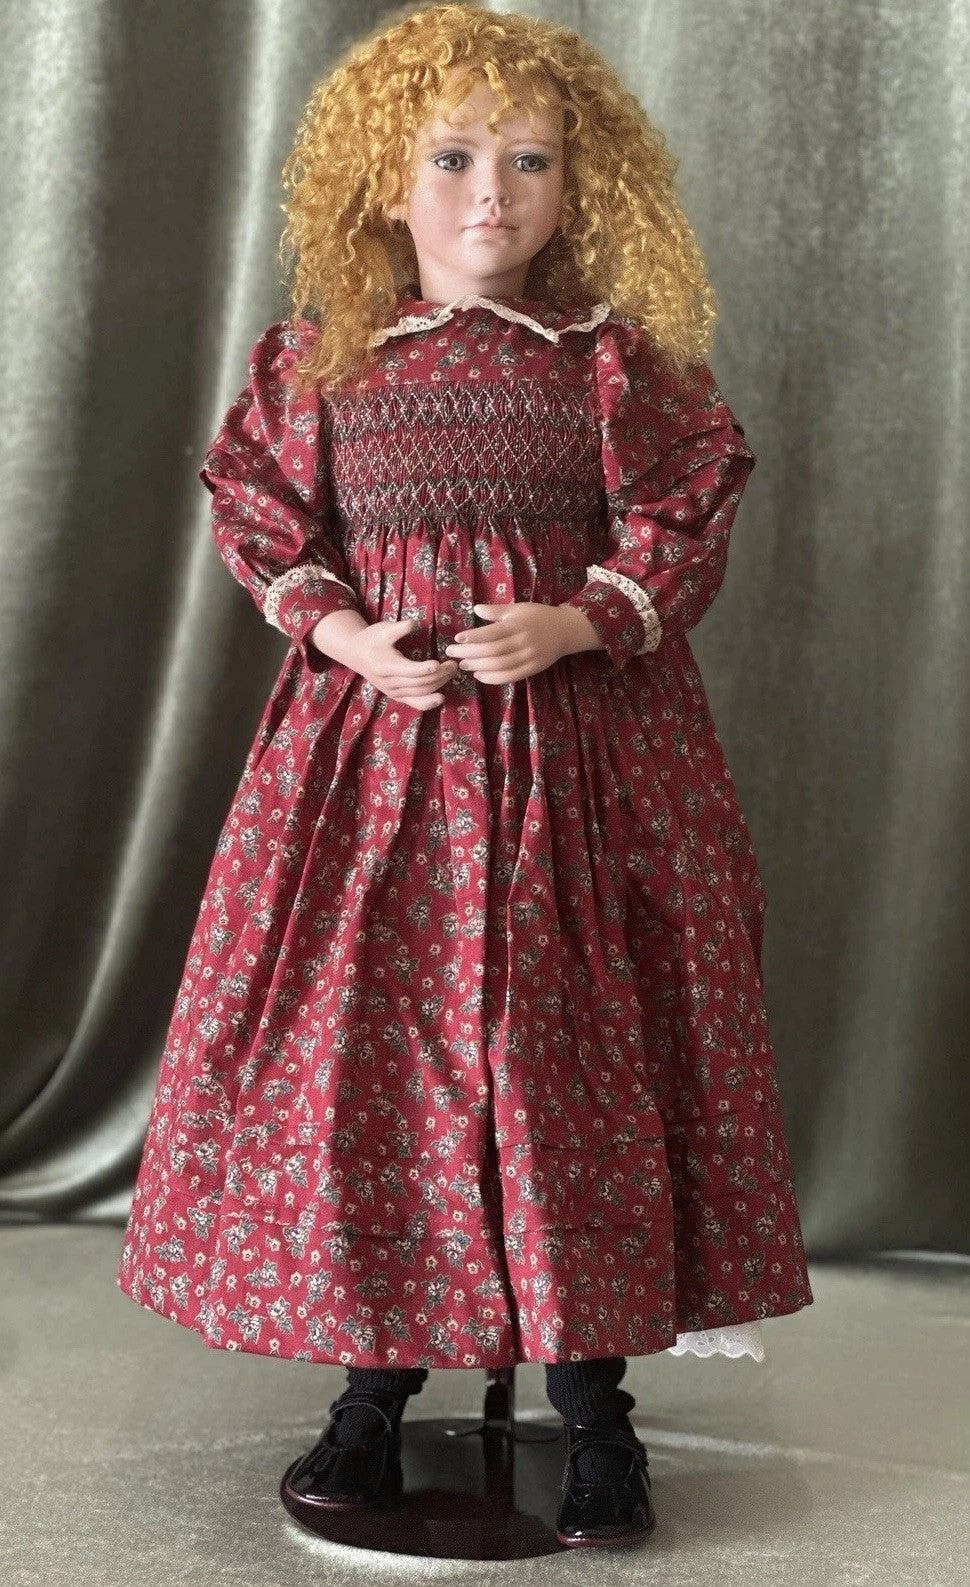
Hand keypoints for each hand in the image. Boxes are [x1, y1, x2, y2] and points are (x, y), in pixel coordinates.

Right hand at [332, 616, 458, 710]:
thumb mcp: (383, 629)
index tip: (438, 663)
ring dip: (438, 684)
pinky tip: (441, 697)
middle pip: (419, 682)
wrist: (356, 654)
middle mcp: (389, 683)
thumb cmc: (372, 638)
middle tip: (453, 664)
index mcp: (385, 666)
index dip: (424, 669)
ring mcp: (393, 692)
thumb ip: (399, 628)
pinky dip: (428, 702)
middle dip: (438, 675)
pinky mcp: (397, 696)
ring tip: (451, 672)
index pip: (409, 670)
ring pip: (420, 692)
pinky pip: (415, 703)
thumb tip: (414, 623)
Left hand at [444, 602, 576, 683]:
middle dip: (470, 653)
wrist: (565, 630)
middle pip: (492, 651)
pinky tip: (479, 675)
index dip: (473, 637)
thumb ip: (497, 611)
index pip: (492, 633)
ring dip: (478, 666)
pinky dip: (493, 678)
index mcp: (518, 625)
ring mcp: (529, 657)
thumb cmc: (538, 616)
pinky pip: (510, 677)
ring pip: (499, 666)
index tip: (457, 638)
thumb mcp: (518, 608)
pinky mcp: (532, 669)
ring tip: (463, 664)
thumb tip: (475, 609)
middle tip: (452, 653)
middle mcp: (523, 642)